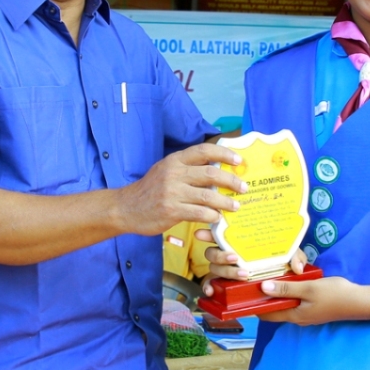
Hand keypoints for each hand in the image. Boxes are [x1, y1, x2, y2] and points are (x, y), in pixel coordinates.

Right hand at [114, 144, 245, 235]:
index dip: (224, 154)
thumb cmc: (150, 190)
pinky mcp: (171, 210)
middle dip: (231, 181)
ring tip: (235, 206)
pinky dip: (212, 216)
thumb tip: (216, 169)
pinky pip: (199, 213)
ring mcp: (172, 192)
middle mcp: (174, 173)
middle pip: (211, 174)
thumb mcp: (165, 171)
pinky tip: (217, 218)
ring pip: (208, 196)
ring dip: (225, 202)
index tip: (238, 161)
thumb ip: (187, 169)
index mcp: (175, 160)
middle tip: (243, 188)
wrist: (126, 208)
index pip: (203, 151)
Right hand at [197, 230, 305, 282]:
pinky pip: (211, 284)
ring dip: (225, 271)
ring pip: (213, 267)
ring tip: (242, 275)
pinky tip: (212, 292)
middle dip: (221, 254)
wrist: (285, 280)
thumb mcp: (290, 253)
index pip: (220, 233)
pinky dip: (209, 288)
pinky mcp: (225, 283)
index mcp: (238, 241)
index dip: (210, 232)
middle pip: (212, 252)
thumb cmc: (281, 259)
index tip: (203, 232)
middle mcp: (227, 254)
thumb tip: (297, 267)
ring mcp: (225, 269)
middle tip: (236, 258)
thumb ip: (295, 256)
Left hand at [253, 275, 369, 325]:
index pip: (267, 314)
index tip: (243, 294)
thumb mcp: (308, 289)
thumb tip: (263, 288)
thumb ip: (286, 288)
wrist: (359, 301)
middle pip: (275, 309)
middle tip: (253, 282)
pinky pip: (295, 301)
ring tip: (266, 278)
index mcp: (294, 315)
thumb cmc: (334, 295)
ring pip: (285, 304)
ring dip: (276, 294)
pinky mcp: (313, 307)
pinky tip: (287, 281)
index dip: (254, 306)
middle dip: (264, 298)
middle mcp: (298, 317)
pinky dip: (288, 292)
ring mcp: (306, 313)